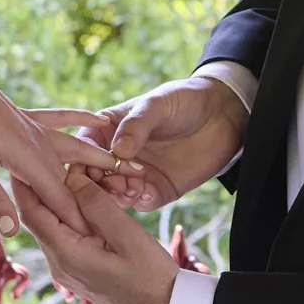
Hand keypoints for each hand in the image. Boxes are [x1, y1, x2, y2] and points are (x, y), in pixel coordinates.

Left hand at [0, 52, 119, 235]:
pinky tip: (98, 119)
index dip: (81, 222)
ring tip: (132, 169)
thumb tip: (15, 231)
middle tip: (129, 213)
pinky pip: (62, 118)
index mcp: (29, 160)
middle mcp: (41, 144)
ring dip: (102, 161)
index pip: (61, 200)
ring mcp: (37, 127)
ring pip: (76, 149)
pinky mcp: (29, 115)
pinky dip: (80, 119)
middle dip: (99, 199)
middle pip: (75, 178)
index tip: (103, 243)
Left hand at [14, 170, 179, 303]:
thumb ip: (97, 206)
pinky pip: (67, 237)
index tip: (22, 156)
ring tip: (64, 172)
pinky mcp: (80, 270)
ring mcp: (69, 270)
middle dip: (40, 186)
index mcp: (66, 255)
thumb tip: (72, 177)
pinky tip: (84, 200)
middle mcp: (60, 264)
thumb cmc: (152, 277)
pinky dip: (71, 215)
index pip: (33, 212)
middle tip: (43, 156)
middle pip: (39, 218)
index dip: (26, 182)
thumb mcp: (128, 236)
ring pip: (54, 226)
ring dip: (58, 200)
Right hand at [74, 76, 246, 209]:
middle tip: (111, 183)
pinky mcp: (157, 190)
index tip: (87, 169)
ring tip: (129, 188)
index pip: (83, 149)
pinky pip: (140, 203)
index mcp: (106, 130)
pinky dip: (138, 201)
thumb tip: (118, 150)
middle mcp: (116, 156)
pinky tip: (144, 193)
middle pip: (93, 178)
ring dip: (116, 196)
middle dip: (97, 185)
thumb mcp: (156, 104)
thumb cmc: (183, 100)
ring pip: (114, 195)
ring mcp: (135, 175)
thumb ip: (136, 125)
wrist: (222, 114)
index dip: (81, 161)